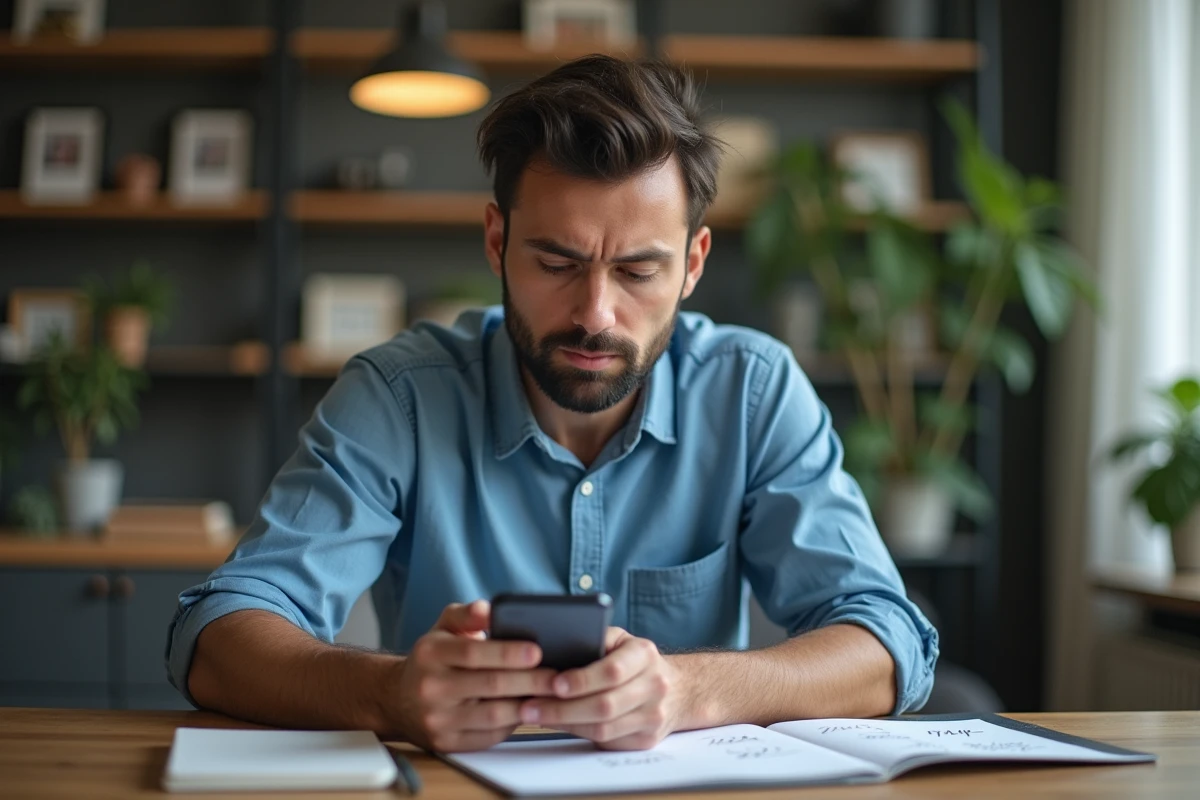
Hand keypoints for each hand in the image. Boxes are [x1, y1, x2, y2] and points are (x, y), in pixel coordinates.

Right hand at [392, 600, 558, 751]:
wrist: (397, 700)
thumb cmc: (431, 659)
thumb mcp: (443, 628)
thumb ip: (467, 615)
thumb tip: (488, 608)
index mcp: (431, 654)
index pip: (473, 653)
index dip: (508, 652)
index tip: (538, 650)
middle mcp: (431, 688)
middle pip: (490, 685)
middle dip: (530, 681)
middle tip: (560, 676)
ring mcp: (438, 720)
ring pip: (493, 715)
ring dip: (527, 705)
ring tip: (552, 695)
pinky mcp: (447, 744)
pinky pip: (489, 736)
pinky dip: (513, 724)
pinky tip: (531, 711)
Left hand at [517, 628, 681, 749]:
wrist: (679, 690)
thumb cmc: (635, 660)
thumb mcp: (620, 640)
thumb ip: (593, 639)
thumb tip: (551, 650)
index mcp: (645, 655)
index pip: (613, 671)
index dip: (582, 680)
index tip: (554, 683)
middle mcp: (655, 686)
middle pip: (605, 704)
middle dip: (563, 708)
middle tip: (529, 707)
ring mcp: (653, 716)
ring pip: (604, 728)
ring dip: (565, 724)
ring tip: (536, 716)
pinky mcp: (646, 740)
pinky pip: (607, 741)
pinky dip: (578, 733)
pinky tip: (557, 724)